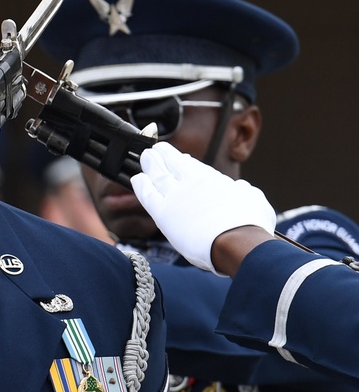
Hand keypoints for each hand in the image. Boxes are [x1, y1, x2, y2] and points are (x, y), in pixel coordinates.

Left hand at [131, 141, 275, 271]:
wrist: (237, 241)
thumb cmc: (250, 224)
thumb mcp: (254, 199)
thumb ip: (244, 191)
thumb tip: (242, 187)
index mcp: (211, 179)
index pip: (192, 167)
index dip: (183, 160)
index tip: (181, 158)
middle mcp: (190, 183)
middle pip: (172, 165)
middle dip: (163, 156)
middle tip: (155, 150)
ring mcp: (175, 196)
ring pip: (157, 175)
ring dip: (150, 164)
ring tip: (145, 157)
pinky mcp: (163, 213)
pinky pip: (146, 195)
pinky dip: (141, 185)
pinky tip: (137, 178)